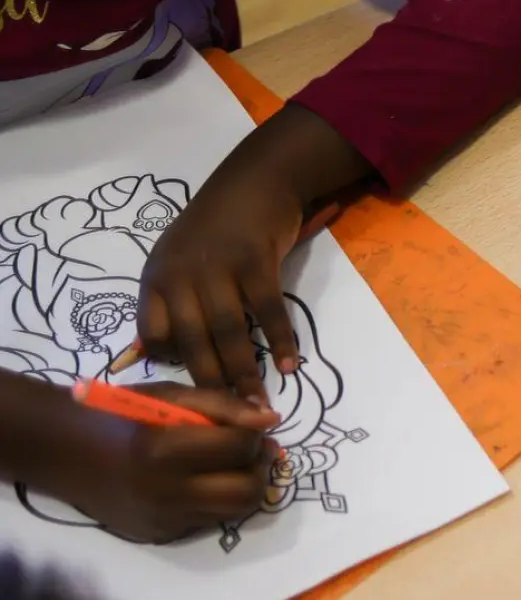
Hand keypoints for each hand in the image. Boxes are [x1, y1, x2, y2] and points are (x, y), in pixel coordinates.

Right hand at [66, 383, 279, 543]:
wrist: (60, 451)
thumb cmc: (117, 414)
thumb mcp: (168, 395)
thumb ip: (222, 405)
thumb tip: (270, 419)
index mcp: (164, 449)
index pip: (240, 447)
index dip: (254, 433)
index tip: (251, 425)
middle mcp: (166, 491)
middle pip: (247, 489)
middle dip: (259, 466)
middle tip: (254, 449)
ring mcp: (163, 519)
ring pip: (234, 511)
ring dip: (245, 486)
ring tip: (236, 465)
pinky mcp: (159, 534)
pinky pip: (208, 521)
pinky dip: (217, 501)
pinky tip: (204, 481)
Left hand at [138, 163, 319, 404]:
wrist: (253, 182)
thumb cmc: (216, 226)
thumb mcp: (178, 258)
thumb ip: (170, 300)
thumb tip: (154, 351)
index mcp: (157, 276)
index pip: (154, 332)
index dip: (171, 364)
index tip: (189, 390)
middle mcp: (181, 273)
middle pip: (193, 339)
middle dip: (212, 383)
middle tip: (229, 417)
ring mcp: (218, 266)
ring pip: (229, 331)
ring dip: (245, 371)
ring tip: (259, 403)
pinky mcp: (255, 261)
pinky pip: (268, 311)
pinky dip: (280, 341)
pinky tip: (289, 365)